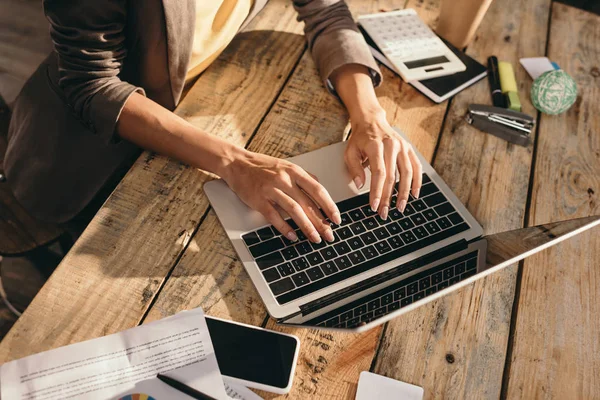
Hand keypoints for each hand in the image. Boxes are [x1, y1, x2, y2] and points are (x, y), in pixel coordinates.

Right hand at [220, 149, 340, 243]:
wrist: (237, 164)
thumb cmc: (262, 166)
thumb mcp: (287, 166)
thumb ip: (304, 177)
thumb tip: (320, 189)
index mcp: (294, 172)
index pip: (318, 190)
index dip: (329, 206)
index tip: (337, 219)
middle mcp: (284, 180)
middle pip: (308, 203)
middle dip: (321, 222)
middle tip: (329, 235)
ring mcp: (271, 190)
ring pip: (294, 211)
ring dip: (306, 226)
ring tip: (315, 238)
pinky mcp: (259, 200)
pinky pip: (274, 216)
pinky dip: (285, 228)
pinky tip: (293, 236)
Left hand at [345, 109, 422, 219]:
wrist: (372, 121)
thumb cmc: (360, 139)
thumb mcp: (350, 151)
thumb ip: (354, 168)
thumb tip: (360, 185)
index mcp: (375, 146)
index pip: (378, 173)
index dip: (377, 191)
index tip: (374, 206)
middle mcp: (391, 145)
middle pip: (392, 176)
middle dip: (388, 197)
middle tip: (384, 212)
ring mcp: (402, 146)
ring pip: (407, 173)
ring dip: (404, 192)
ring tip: (400, 207)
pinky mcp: (409, 148)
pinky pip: (416, 166)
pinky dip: (417, 181)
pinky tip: (415, 194)